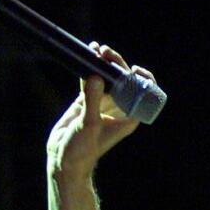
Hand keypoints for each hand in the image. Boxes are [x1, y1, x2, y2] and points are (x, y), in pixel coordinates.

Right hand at [46, 42, 154, 179]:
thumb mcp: (88, 125)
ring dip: (104, 64)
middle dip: (118, 65)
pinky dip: (89, 68)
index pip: (144, 95)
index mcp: (128, 117)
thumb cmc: (83, 150)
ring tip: (97, 49)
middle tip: (106, 54)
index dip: (144, 79)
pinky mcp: (87, 102)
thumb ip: (92, 101)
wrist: (64, 160)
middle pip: (125, 81)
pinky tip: (88, 54)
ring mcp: (103, 104)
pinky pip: (91, 81)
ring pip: (108, 78)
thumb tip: (95, 77)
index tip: (133, 69)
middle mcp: (119, 109)